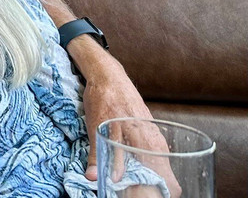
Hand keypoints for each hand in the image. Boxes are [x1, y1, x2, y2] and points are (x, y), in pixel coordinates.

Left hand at [80, 58, 179, 197]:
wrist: (109, 76)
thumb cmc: (104, 100)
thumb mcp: (97, 129)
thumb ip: (98, 155)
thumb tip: (93, 178)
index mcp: (149, 147)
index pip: (169, 184)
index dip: (158, 194)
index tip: (141, 196)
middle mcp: (157, 144)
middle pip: (165, 179)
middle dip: (151, 189)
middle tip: (132, 192)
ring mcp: (155, 137)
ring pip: (159, 167)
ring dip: (147, 178)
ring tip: (129, 182)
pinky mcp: (149, 132)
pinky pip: (152, 156)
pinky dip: (145, 165)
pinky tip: (128, 166)